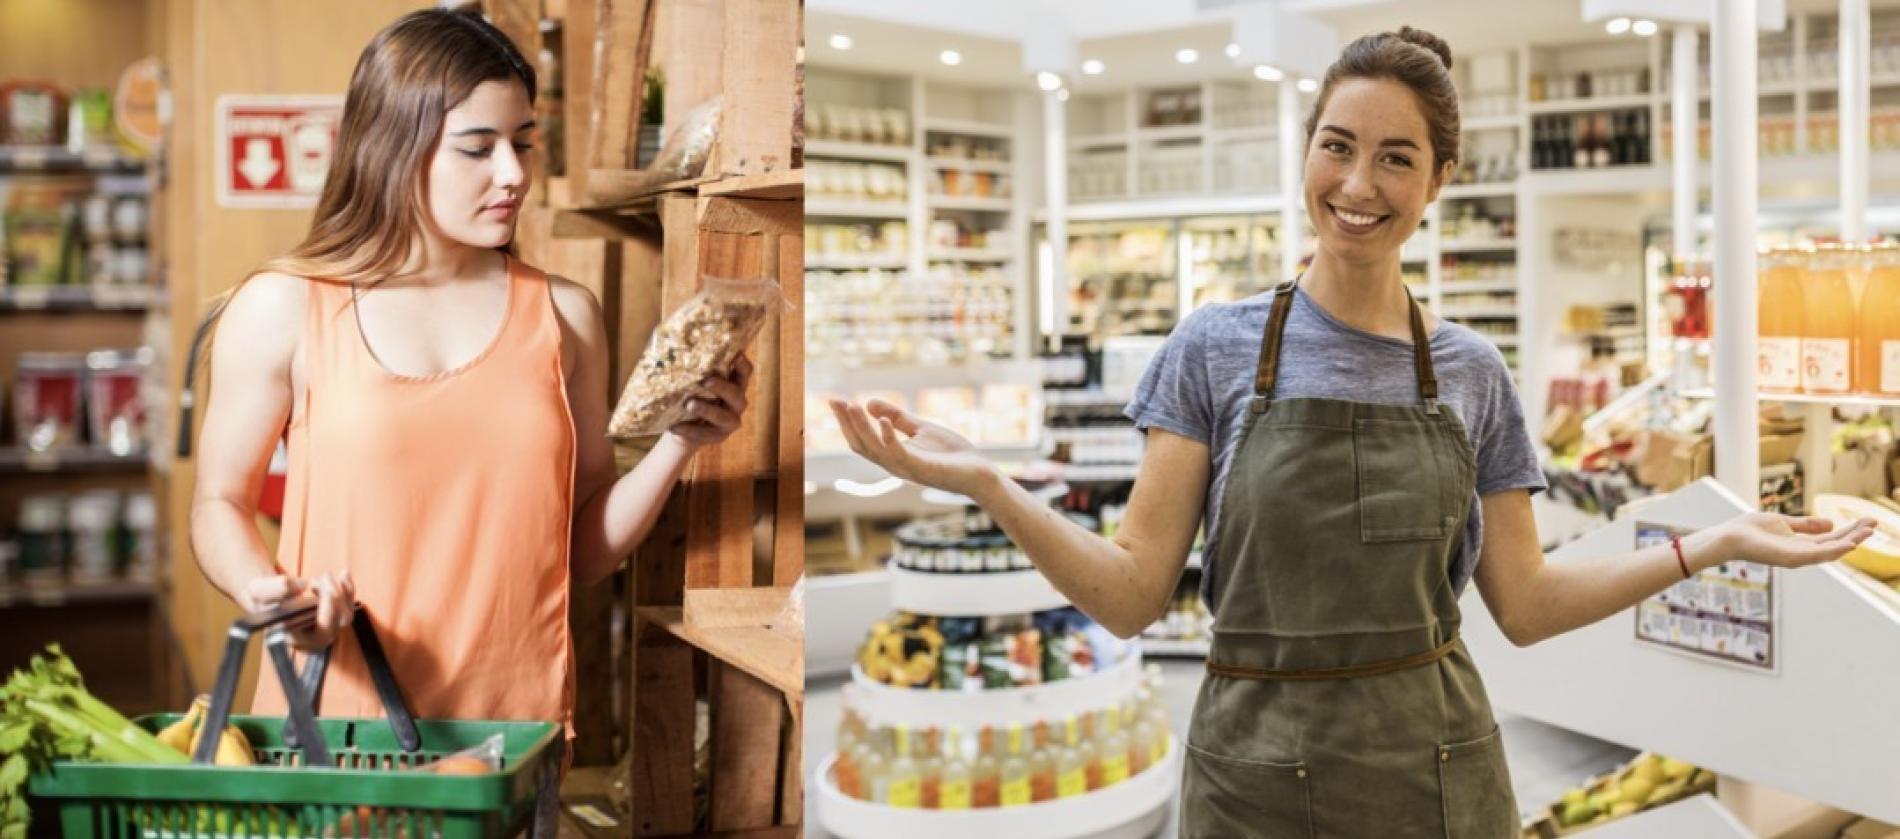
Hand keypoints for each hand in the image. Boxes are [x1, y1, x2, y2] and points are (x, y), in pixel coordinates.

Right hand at [243, 570, 356, 651]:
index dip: (325, 611)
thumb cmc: (263, 598)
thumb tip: (301, 587)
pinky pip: (350, 605)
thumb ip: (276, 589)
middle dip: (334, 596)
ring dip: (339, 591)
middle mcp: (315, 639)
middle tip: (323, 576)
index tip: (322, 590)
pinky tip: (343, 573)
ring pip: (346, 614)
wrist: (270, 600)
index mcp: (296, 639)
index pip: (319, 631)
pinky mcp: (336, 619)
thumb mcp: (259, 591)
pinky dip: (348, 588)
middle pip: (338, 622)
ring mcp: (328, 630)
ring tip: (323, 576)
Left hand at [665, 356, 752, 449]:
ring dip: (706, 410)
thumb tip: (679, 350)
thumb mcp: (697, 381)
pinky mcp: (718, 436)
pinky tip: (675, 427)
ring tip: (689, 404)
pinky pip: (705, 434)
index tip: (736, 355)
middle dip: (722, 387)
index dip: (742, 365)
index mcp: (734, 384)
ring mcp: (730, 421)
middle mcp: (737, 402)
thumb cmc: (692, 394)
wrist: (684, 425)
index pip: (745, 373)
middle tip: (706, 381)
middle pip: (736, 394)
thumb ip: (697, 369)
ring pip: (723, 416)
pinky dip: (689, 430)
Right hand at [828, 398, 996, 496]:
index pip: (861, 439)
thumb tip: (868, 403)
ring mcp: (906, 468)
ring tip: (851, 406)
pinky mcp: (922, 468)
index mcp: (892, 455)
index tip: (835, 400)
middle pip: (861, 445)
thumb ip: (897, 417)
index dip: (846, 421)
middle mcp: (893, 464)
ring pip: (874, 449)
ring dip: (861, 427)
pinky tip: (882, 420)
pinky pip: (898, 454)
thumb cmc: (952, 454)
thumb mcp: (921, 428)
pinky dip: (888, 437)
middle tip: (834, 401)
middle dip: (846, 423)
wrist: (980, 473)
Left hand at [1710, 512, 1875, 569]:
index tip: (1869, 520)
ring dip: (1851, 541)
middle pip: (1835, 544)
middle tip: (1875, 523)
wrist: (1728, 536)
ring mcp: (1797, 557)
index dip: (1850, 530)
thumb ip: (1806, 525)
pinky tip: (1849, 545)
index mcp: (1801, 544)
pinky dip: (1834, 551)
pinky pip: (1816, 555)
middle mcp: (1802, 553)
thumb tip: (1831, 523)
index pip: (1832, 538)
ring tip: (1868, 532)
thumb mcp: (1784, 522)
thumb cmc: (1750, 530)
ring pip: (1830, 551)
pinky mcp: (1790, 558)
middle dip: (1856, 534)